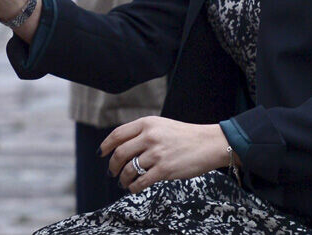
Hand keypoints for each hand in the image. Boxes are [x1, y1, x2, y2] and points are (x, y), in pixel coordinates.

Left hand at [102, 116, 232, 192]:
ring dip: (123, 178)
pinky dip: (134, 187)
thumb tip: (121, 147)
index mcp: (146, 124)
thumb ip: (142, 133)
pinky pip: (142, 181)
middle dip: (112, 165)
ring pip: (129, 169)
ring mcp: (157, 154)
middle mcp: (149, 137)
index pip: (117, 135)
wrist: (209, 144)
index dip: (106, 146)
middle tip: (111, 172)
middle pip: (119, 153)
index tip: (101, 154)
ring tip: (123, 182)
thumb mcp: (160, 126)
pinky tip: (134, 188)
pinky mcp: (165, 170)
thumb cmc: (184, 136)